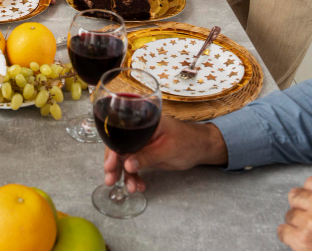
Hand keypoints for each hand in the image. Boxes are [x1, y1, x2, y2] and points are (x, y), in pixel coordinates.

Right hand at [103, 117, 228, 192]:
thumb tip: (127, 165)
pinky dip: (134, 177)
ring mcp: (141, 144)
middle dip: (114, 166)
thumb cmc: (188, 141)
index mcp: (143, 123)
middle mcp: (139, 132)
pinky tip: (138, 186)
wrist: (201, 148)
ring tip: (130, 189)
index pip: (122, 136)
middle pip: (120, 148)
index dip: (113, 151)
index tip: (110, 166)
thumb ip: (147, 156)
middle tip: (111, 180)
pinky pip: (134, 166)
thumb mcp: (168, 149)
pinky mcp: (145, 155)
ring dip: (125, 175)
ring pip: (126, 160)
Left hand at [278, 176, 311, 250]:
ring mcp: (311, 223)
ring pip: (289, 214)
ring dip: (297, 222)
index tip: (310, 198)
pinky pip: (283, 230)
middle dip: (300, 205)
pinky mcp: (302, 239)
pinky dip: (289, 235)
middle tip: (307, 215)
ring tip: (309, 230)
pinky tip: (300, 237)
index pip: (311, 181)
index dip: (309, 191)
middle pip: (296, 195)